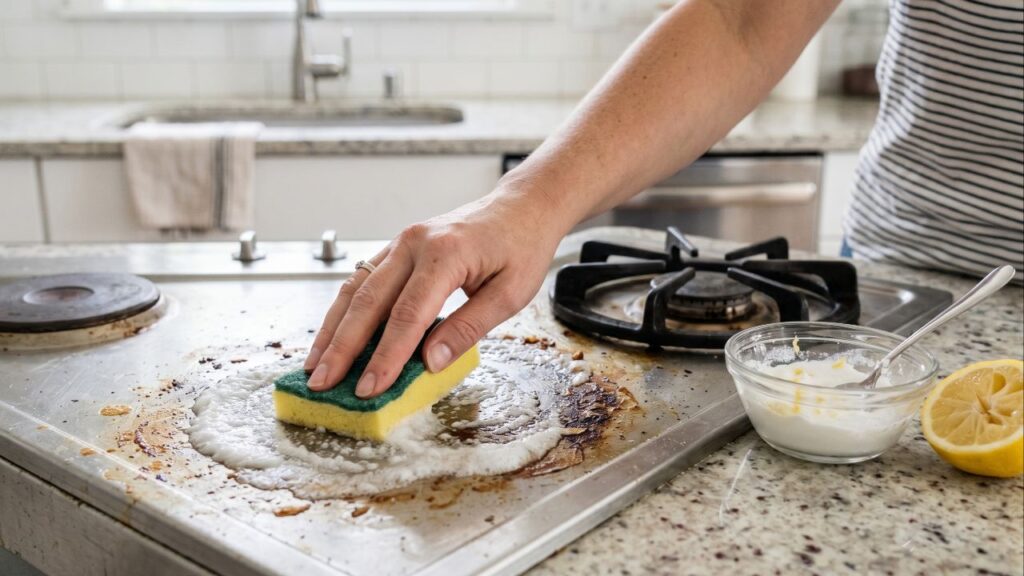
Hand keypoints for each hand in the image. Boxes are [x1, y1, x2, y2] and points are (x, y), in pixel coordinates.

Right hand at [303, 188, 568, 397]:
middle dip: (342, 347)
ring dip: (332, 329)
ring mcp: (402, 242)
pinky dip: (344, 310)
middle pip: (368, 302)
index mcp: (445, 253)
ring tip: (315, 365)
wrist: (522, 206)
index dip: (386, 356)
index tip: (370, 388)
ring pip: (356, 289)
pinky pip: (363, 279)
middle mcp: (415, 243)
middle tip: (323, 384)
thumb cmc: (522, 247)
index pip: (407, 315)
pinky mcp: (397, 247)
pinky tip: (332, 335)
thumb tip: (429, 361)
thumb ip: (468, 327)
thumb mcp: (511, 293)